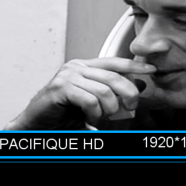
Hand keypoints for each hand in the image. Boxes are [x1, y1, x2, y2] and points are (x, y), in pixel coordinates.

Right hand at [5, 58, 155, 129]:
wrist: (35, 123)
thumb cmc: (61, 114)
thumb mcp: (93, 103)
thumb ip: (112, 93)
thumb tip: (139, 86)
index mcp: (84, 67)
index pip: (114, 62)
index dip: (134, 64)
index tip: (150, 69)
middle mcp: (76, 68)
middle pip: (113, 76)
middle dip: (127, 93)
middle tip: (130, 108)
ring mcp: (67, 76)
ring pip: (104, 90)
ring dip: (108, 109)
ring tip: (99, 117)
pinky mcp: (60, 88)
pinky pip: (90, 100)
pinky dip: (94, 113)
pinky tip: (88, 118)